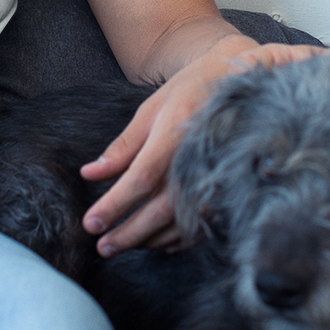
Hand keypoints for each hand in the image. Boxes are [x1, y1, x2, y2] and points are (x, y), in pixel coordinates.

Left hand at [80, 40, 319, 254]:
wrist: (239, 81)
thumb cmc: (188, 93)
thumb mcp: (150, 111)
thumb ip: (122, 147)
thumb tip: (89, 174)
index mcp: (177, 131)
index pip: (142, 178)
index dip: (115, 205)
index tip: (90, 224)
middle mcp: (199, 156)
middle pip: (161, 208)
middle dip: (129, 233)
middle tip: (102, 247)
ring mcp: (218, 174)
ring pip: (182, 221)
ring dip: (150, 239)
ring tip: (123, 245)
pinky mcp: (228, 186)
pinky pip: (203, 222)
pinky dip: (178, 238)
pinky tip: (159, 244)